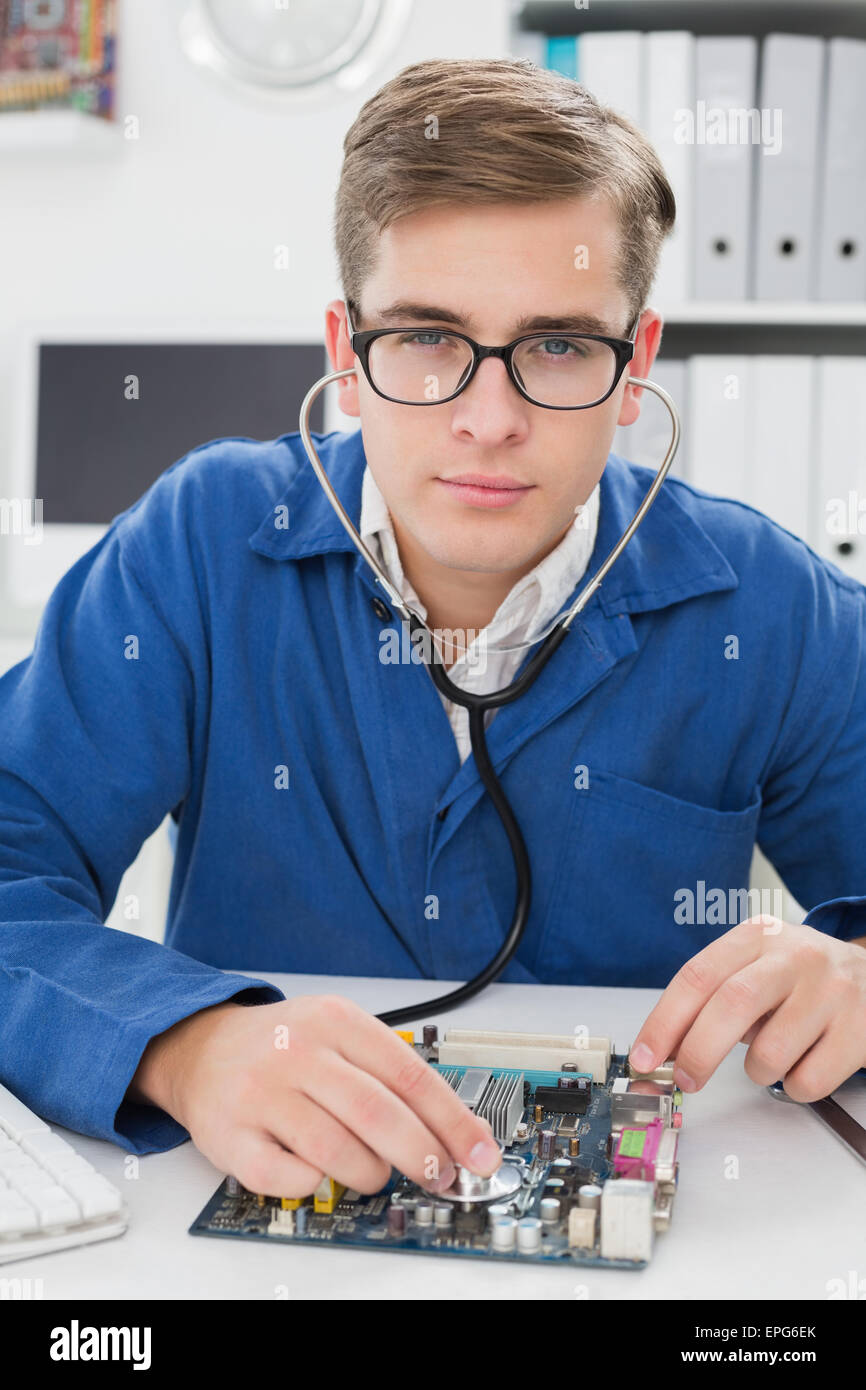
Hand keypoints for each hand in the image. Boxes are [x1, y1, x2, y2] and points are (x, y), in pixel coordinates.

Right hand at [131, 994, 500, 1198]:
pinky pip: (287, 1176)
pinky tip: (320, 1172)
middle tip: (440, 1175)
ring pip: (337, 1150)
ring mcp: (261, 1093)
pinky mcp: (230, 1135)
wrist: (201, 1047)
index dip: (452, 1121)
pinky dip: (316, 1182)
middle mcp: (297, 1052)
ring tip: (376, 1173)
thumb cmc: (283, 1046)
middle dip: (421, 1155)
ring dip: (371, 1174)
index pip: (409, 1076)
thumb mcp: (340, 1034)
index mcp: (335, 1021)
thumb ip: (392, 1073)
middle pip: (378, 1115)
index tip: (479, 1153)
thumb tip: (459, 1127)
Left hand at [628, 917, 865, 1100]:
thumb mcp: (754, 967)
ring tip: (772, 1054)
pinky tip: (804, 1060)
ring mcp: (832, 991)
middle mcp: (795, 956)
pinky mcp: (860, 1030)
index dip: (664, 1022)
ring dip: (758, 1070)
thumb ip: (711, 999)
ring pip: (770, 1053)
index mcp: (757, 936)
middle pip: (731, 1005)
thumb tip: (664, 1050)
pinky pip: (807, 1081)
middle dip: (698, 1052)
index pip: (697, 976)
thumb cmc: (799, 978)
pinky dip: (794, 1085)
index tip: (644, 1058)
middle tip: (685, 1080)